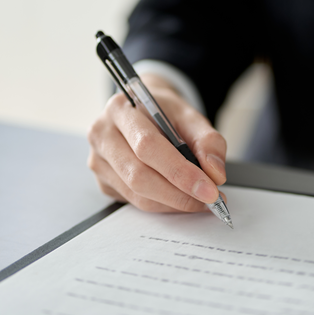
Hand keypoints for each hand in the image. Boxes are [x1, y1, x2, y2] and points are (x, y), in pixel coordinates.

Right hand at [87, 74, 226, 211]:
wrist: (144, 112)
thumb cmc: (164, 113)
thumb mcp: (190, 116)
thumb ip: (208, 140)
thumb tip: (215, 174)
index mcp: (120, 109)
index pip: (147, 146)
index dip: (180, 171)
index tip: (209, 188)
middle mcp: (102, 134)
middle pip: (138, 175)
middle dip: (179, 194)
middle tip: (209, 200)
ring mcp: (98, 160)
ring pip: (137, 194)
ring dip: (173, 203)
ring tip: (200, 200)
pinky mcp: (103, 181)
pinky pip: (134, 202)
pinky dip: (163, 205)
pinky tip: (179, 197)